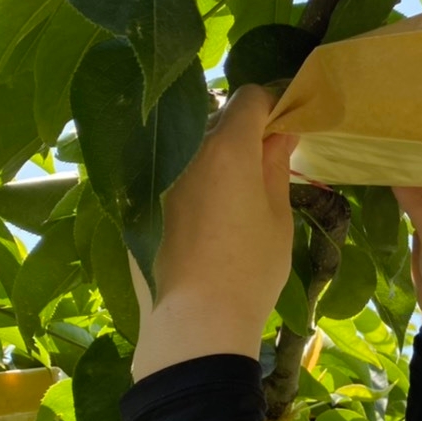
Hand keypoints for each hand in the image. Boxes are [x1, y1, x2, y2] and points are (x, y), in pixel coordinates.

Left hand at [131, 85, 298, 380]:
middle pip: (217, 117)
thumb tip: (281, 134)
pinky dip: (187, 179)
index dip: (271, 106)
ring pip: (190, 145)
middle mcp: (187, 149)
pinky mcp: (138, 201)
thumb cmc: (250, 272)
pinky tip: (202, 216)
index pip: (249, 97)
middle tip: (263, 161)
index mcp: (228, 147)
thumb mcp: (278, 219)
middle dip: (241, 130)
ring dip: (212, 154)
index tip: (283, 127)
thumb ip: (276, 167)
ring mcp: (157, 175)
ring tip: (232, 191)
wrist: (194, 323)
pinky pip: (168, 173)